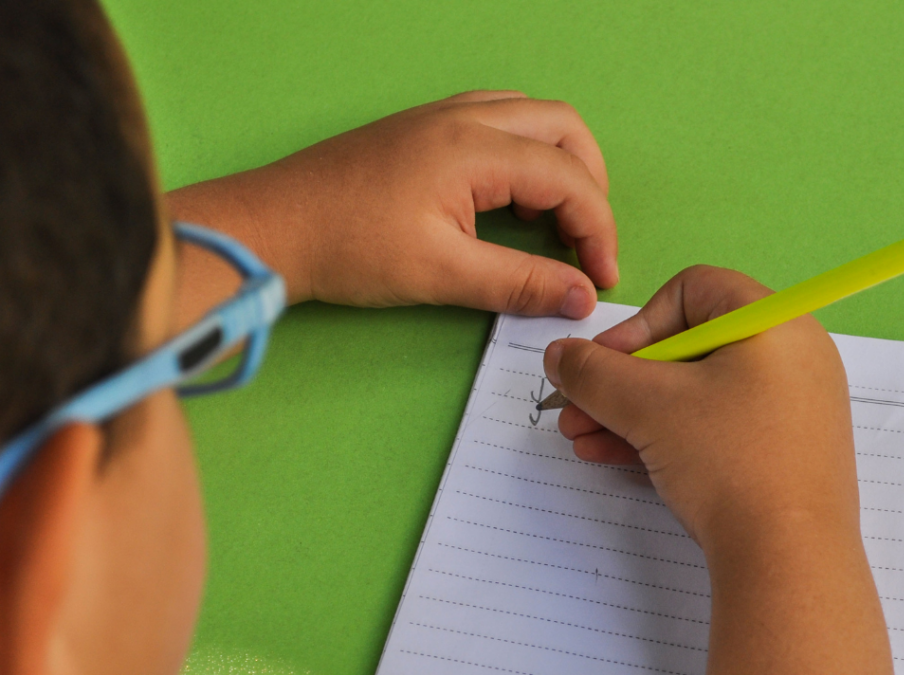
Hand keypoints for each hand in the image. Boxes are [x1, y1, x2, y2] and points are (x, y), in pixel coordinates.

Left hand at [168, 91, 616, 320]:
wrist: (273, 227)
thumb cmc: (347, 247)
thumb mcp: (442, 274)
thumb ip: (519, 283)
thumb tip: (579, 299)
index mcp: (474, 147)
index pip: (568, 177)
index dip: (598, 230)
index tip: (600, 280)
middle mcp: (464, 117)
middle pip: (564, 128)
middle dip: (590, 185)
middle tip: (587, 243)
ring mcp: (442, 116)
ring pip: (533, 119)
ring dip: (560, 165)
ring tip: (558, 224)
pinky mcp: (424, 130)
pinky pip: (499, 124)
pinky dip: (526, 158)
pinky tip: (513, 202)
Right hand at [543, 265, 858, 551]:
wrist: (789, 561)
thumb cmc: (728, 462)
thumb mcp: (648, 407)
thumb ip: (593, 372)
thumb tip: (559, 356)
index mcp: (773, 323)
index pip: (691, 291)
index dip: (635, 324)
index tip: (600, 367)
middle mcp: (790, 357)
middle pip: (686, 348)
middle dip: (620, 382)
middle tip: (575, 411)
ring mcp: (791, 410)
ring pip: (695, 395)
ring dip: (631, 414)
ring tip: (583, 441)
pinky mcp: (783, 455)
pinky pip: (716, 429)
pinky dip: (666, 438)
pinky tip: (614, 458)